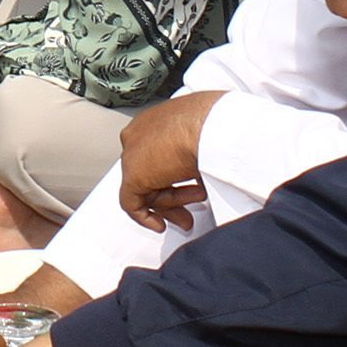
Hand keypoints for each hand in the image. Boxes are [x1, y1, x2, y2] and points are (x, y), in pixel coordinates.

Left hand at [113, 90, 221, 229]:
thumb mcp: (205, 139)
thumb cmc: (215, 124)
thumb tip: (203, 171)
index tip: (187, 190)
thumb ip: (195, 155)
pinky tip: (159, 225)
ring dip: (170, 206)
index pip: (155, 155)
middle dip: (171, 198)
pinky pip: (131, 203)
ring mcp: (133, 154)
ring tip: (189, 214)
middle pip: (150, 174)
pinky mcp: (133, 175)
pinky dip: (144, 218)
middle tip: (187, 211)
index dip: (171, 178)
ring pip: (144, 189)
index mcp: (155, 121)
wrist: (212, 126)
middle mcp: (140, 135)